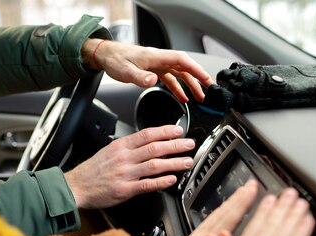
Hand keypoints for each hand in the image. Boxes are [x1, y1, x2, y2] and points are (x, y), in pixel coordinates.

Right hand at [64, 125, 194, 208]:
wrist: (76, 187)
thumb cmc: (92, 171)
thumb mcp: (108, 151)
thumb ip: (127, 148)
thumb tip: (146, 143)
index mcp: (120, 146)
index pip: (147, 134)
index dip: (165, 131)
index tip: (178, 130)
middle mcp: (124, 158)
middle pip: (154, 148)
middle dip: (175, 145)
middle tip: (189, 144)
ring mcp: (124, 174)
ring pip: (154, 165)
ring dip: (173, 163)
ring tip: (186, 162)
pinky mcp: (124, 190)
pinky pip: (146, 184)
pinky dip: (161, 181)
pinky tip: (172, 179)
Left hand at [82, 39, 214, 102]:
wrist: (106, 56)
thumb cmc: (115, 60)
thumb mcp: (126, 70)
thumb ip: (140, 77)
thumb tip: (153, 80)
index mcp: (156, 57)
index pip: (182, 61)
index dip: (195, 69)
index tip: (205, 78)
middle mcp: (160, 60)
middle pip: (185, 68)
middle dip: (198, 79)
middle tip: (208, 91)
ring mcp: (158, 65)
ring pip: (179, 75)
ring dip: (189, 86)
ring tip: (198, 98)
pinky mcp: (154, 71)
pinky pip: (170, 80)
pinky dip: (177, 88)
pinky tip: (181, 98)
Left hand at [165, 180, 258, 235]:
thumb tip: (226, 235)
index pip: (228, 217)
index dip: (241, 203)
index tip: (252, 189)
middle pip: (222, 212)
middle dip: (237, 198)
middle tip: (249, 184)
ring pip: (215, 216)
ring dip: (228, 204)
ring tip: (239, 194)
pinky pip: (208, 223)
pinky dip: (218, 215)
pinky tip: (221, 216)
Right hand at [206, 188, 314, 235]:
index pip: (252, 230)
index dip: (262, 213)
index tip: (269, 200)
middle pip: (269, 229)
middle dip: (281, 209)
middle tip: (289, 194)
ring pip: (282, 235)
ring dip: (292, 217)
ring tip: (300, 204)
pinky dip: (300, 234)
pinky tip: (306, 223)